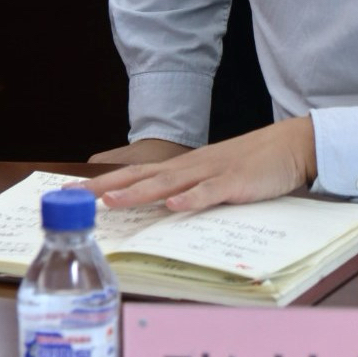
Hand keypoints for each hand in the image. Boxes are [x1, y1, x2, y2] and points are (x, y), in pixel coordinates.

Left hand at [82, 118, 317, 212]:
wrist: (289, 144)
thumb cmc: (251, 165)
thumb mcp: (212, 176)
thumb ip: (188, 191)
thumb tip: (159, 212)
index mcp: (182, 168)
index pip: (135, 174)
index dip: (103, 182)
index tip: (69, 192)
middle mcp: (189, 168)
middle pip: (141, 176)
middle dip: (105, 186)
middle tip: (70, 197)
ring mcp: (211, 173)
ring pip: (168, 184)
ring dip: (138, 191)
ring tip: (110, 200)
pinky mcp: (234, 183)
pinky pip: (209, 193)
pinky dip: (190, 199)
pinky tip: (173, 206)